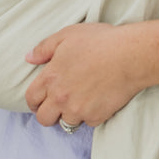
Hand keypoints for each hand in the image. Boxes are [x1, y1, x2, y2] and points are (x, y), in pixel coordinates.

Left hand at [24, 23, 143, 127]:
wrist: (130, 55)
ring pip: (66, 123)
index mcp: (51, 77)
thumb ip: (44, 48)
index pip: (31, 99)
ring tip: (81, 100)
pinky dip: (92, 114)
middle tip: (58, 105)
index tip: (40, 100)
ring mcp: (78, 109)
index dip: (34, 101)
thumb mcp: (68, 35)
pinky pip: (89, 122)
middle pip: (44, 118)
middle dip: (48, 114)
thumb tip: (29, 58)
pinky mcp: (97, 116)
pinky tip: (99, 99)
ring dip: (71, 114)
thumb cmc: (100, 41)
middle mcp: (61, 97)